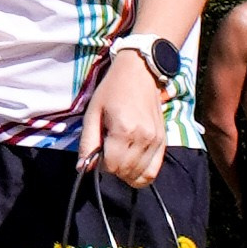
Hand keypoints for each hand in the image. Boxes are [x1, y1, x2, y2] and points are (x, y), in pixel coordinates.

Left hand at [83, 46, 166, 188]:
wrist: (139, 73)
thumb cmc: (112, 91)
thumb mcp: (92, 113)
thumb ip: (88, 142)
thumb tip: (83, 168)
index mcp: (124, 131)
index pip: (111, 166)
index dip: (100, 164)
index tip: (97, 150)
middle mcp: (144, 138)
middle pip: (125, 172)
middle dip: (113, 168)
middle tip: (107, 150)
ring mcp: (156, 141)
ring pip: (140, 175)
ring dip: (126, 172)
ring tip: (119, 155)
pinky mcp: (163, 141)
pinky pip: (154, 170)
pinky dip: (141, 173)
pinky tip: (132, 163)